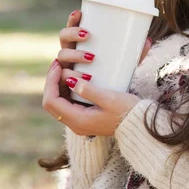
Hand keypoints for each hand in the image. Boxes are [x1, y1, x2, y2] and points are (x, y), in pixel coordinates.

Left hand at [42, 9, 151, 135]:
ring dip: (57, 85)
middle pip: (52, 103)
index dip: (50, 81)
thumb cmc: (127, 110)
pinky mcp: (85, 118)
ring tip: (63, 67)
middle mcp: (75, 124)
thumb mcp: (109, 98)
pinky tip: (72, 77)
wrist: (139, 124)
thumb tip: (70, 80)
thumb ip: (89, 90)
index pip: (52, 101)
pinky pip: (67, 104)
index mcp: (79, 121)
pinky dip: (65, 90)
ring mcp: (79, 122)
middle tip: (58, 63)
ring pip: (58, 103)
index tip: (57, 65)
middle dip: (51, 82)